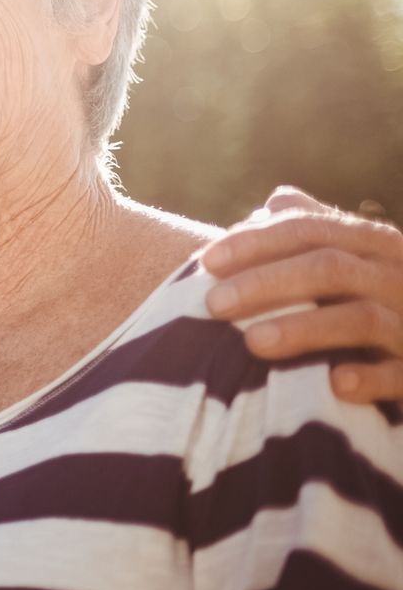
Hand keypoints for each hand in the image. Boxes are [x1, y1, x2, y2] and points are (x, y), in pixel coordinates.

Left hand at [204, 187, 402, 404]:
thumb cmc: (362, 303)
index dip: (256, 242)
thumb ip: (307, 234)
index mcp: (373, 244)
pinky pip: (400, 374)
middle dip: (267, 283)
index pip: (310, 229)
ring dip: (305, 329)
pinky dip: (370, 378)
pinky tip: (335, 383)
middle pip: (331, 268)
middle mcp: (398, 277)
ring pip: (362, 318)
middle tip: (214, 303)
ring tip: (252, 343)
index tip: (207, 261)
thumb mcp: (342, 262)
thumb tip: (269, 206)